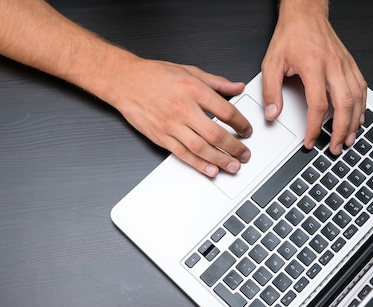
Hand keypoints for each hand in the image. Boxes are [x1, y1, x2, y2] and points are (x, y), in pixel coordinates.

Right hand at [110, 58, 252, 176]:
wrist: (125, 81)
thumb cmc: (153, 75)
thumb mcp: (189, 71)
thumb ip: (216, 82)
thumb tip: (237, 86)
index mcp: (193, 89)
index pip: (226, 111)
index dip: (241, 123)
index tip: (247, 130)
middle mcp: (183, 108)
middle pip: (215, 133)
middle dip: (234, 147)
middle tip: (245, 154)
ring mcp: (171, 125)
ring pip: (201, 148)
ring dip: (220, 159)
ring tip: (233, 165)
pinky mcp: (161, 137)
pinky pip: (183, 154)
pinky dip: (198, 164)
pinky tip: (210, 170)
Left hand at [261, 0, 366, 154]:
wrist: (305, 14)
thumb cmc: (290, 36)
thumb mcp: (271, 62)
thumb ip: (271, 90)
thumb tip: (272, 113)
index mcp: (313, 66)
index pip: (318, 105)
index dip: (314, 127)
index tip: (310, 141)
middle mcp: (333, 66)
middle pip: (344, 105)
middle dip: (340, 130)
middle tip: (334, 147)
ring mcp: (345, 65)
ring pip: (357, 98)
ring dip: (354, 122)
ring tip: (347, 139)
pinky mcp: (350, 64)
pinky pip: (361, 88)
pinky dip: (362, 107)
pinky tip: (357, 119)